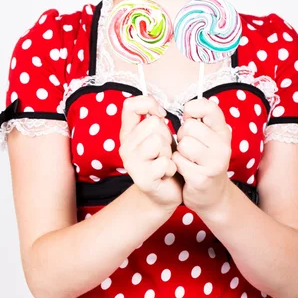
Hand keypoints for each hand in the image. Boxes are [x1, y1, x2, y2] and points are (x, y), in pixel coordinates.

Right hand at [119, 94, 182, 210]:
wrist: (165, 193)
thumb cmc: (164, 160)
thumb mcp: (160, 135)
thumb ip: (154, 120)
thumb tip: (158, 112)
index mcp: (127, 133)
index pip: (130, 105)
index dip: (149, 104)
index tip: (161, 115)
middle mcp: (125, 147)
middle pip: (153, 123)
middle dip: (166, 136)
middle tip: (164, 151)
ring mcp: (131, 164)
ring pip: (158, 141)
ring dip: (169, 152)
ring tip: (166, 161)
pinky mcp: (142, 179)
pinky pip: (165, 162)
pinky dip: (172, 168)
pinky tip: (167, 174)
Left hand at [172, 97, 231, 215]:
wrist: (212, 195)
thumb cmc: (204, 160)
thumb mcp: (208, 138)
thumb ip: (199, 121)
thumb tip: (187, 108)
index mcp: (224, 132)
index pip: (210, 108)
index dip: (193, 108)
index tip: (189, 117)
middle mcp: (223, 146)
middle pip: (189, 127)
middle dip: (183, 135)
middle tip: (189, 146)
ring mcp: (214, 163)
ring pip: (183, 144)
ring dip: (179, 151)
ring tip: (187, 158)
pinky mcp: (202, 178)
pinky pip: (178, 161)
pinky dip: (177, 165)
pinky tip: (185, 170)